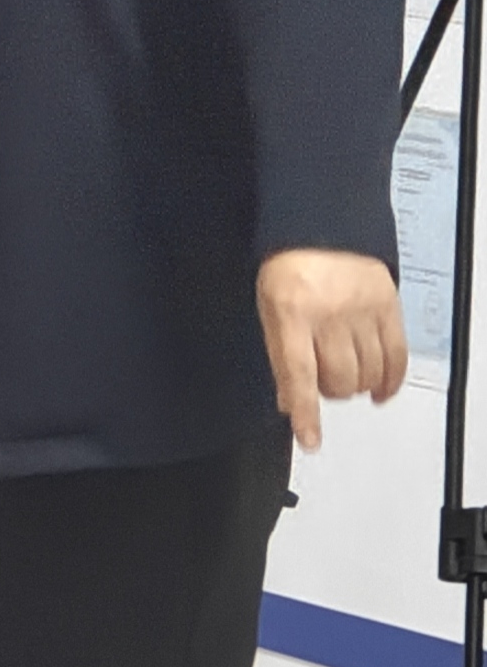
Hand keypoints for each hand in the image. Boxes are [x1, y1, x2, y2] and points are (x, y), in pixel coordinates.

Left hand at [261, 247, 407, 449]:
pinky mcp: (390, 307)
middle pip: (339, 379)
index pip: (299, 373)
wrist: (320, 227)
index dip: (305, 412)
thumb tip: (288, 403)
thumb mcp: (269, 309)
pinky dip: (390, 381)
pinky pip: (398, 357)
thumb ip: (279, 356)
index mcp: (291, 313)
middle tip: (323, 384)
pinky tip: (381, 390)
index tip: (309, 439)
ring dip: (357, 387)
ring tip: (346, 379)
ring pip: (369, 374)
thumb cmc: (288, 269)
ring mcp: (364, 310)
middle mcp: (330, 313)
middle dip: (330, 391)